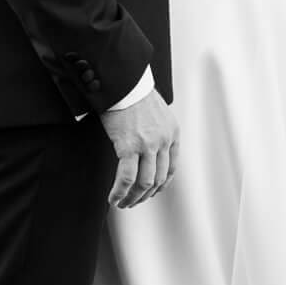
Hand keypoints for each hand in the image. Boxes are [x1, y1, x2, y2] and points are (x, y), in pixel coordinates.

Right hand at [100, 88, 179, 208]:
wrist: (123, 81)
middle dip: (145, 195)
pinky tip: (113, 198)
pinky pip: (126, 178)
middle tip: (133, 201)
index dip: (161, 185)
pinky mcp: (128, 146)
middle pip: (159, 179)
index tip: (150, 192)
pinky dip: (120, 192)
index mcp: (173, 133)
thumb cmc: (133, 93)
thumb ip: (157, 131)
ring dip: (133, 197)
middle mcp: (164, 140)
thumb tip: (148, 147)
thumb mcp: (156, 112)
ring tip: (122, 203)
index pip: (171, 168)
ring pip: (145, 183)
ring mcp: (148, 144)